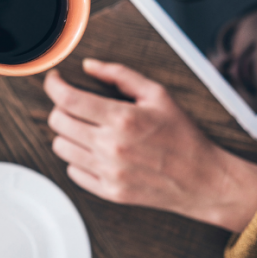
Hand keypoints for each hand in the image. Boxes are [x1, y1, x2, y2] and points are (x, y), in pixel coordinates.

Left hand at [45, 59, 256, 231]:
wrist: (203, 180)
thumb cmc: (182, 135)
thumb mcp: (157, 94)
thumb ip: (120, 74)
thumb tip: (89, 66)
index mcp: (122, 119)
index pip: (67, 99)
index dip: (53, 85)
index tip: (54, 80)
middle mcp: (111, 146)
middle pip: (57, 121)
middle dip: (60, 107)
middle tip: (74, 105)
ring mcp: (109, 172)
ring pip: (60, 146)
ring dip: (67, 133)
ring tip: (86, 128)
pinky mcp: (109, 192)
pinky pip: (72, 171)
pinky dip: (77, 159)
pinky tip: (93, 151)